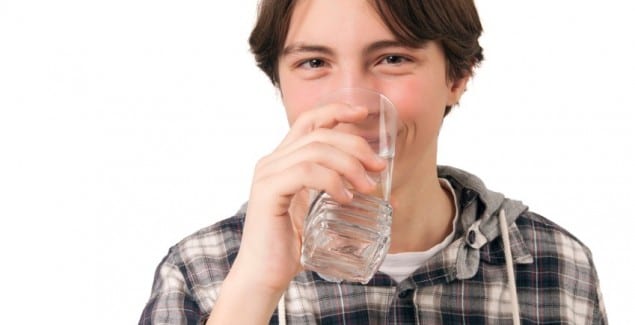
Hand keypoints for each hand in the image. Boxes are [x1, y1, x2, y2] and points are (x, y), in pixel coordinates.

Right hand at [233, 103, 386, 290]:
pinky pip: (305, 172)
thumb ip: (340, 196)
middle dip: (355, 145)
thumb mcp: (320, 213)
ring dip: (349, 165)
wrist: (264, 275)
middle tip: (378, 168)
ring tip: (367, 188)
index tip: (363, 113)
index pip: (309, 121)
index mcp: (283, 160)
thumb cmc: (293, 246)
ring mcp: (268, 174)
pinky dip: (331, 181)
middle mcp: (272, 161)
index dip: (336, 110)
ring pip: (315, 150)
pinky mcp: (268, 191)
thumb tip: (384, 195)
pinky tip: (344, 198)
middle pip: (319, 134)